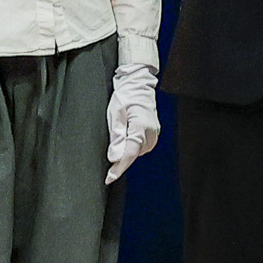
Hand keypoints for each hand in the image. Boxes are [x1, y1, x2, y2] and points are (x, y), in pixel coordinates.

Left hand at [106, 64, 159, 183]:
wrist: (138, 83)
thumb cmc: (125, 95)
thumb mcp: (115, 114)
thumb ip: (116, 137)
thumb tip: (115, 157)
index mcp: (141, 126)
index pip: (130, 154)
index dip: (119, 168)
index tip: (109, 178)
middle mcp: (151, 132)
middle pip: (134, 154)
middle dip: (121, 159)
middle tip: (108, 153)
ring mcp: (154, 132)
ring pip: (137, 151)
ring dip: (126, 151)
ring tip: (118, 135)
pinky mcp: (153, 132)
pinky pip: (141, 146)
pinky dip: (132, 146)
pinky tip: (125, 138)